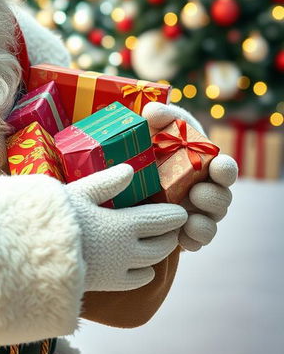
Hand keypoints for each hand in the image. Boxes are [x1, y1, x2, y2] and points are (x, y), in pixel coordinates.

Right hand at [65, 164, 186, 291]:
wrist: (37, 255)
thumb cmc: (56, 218)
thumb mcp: (79, 193)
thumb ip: (107, 183)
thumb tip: (130, 170)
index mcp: (123, 225)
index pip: (160, 221)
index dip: (174, 216)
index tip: (182, 211)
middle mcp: (128, 250)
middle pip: (162, 245)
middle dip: (170, 235)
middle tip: (173, 227)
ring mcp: (119, 270)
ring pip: (152, 263)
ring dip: (160, 252)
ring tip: (161, 244)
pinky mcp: (108, 284)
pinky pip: (137, 281)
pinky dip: (145, 273)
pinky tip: (143, 268)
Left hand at [142, 102, 238, 251]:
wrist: (128, 170)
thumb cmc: (150, 145)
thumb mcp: (155, 127)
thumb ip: (158, 115)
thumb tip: (154, 112)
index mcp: (204, 165)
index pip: (225, 169)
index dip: (225, 169)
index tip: (218, 166)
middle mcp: (205, 190)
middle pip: (222, 199)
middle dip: (213, 197)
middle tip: (197, 192)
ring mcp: (195, 212)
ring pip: (210, 223)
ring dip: (204, 223)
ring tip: (189, 219)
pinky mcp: (179, 229)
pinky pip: (194, 241)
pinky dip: (191, 240)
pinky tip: (180, 238)